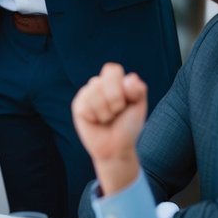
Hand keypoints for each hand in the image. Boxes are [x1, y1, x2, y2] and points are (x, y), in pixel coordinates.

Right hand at [71, 63, 148, 194]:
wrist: (117, 147)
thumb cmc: (128, 126)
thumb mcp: (139, 106)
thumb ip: (138, 89)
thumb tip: (130, 78)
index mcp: (114, 82)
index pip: (112, 69)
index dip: (121, 86)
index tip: (128, 100)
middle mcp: (98, 85)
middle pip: (104, 81)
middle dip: (115, 100)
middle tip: (117, 112)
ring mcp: (86, 94)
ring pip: (95, 93)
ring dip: (106, 111)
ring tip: (107, 119)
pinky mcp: (78, 106)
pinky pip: (86, 105)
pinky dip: (96, 116)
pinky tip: (96, 121)